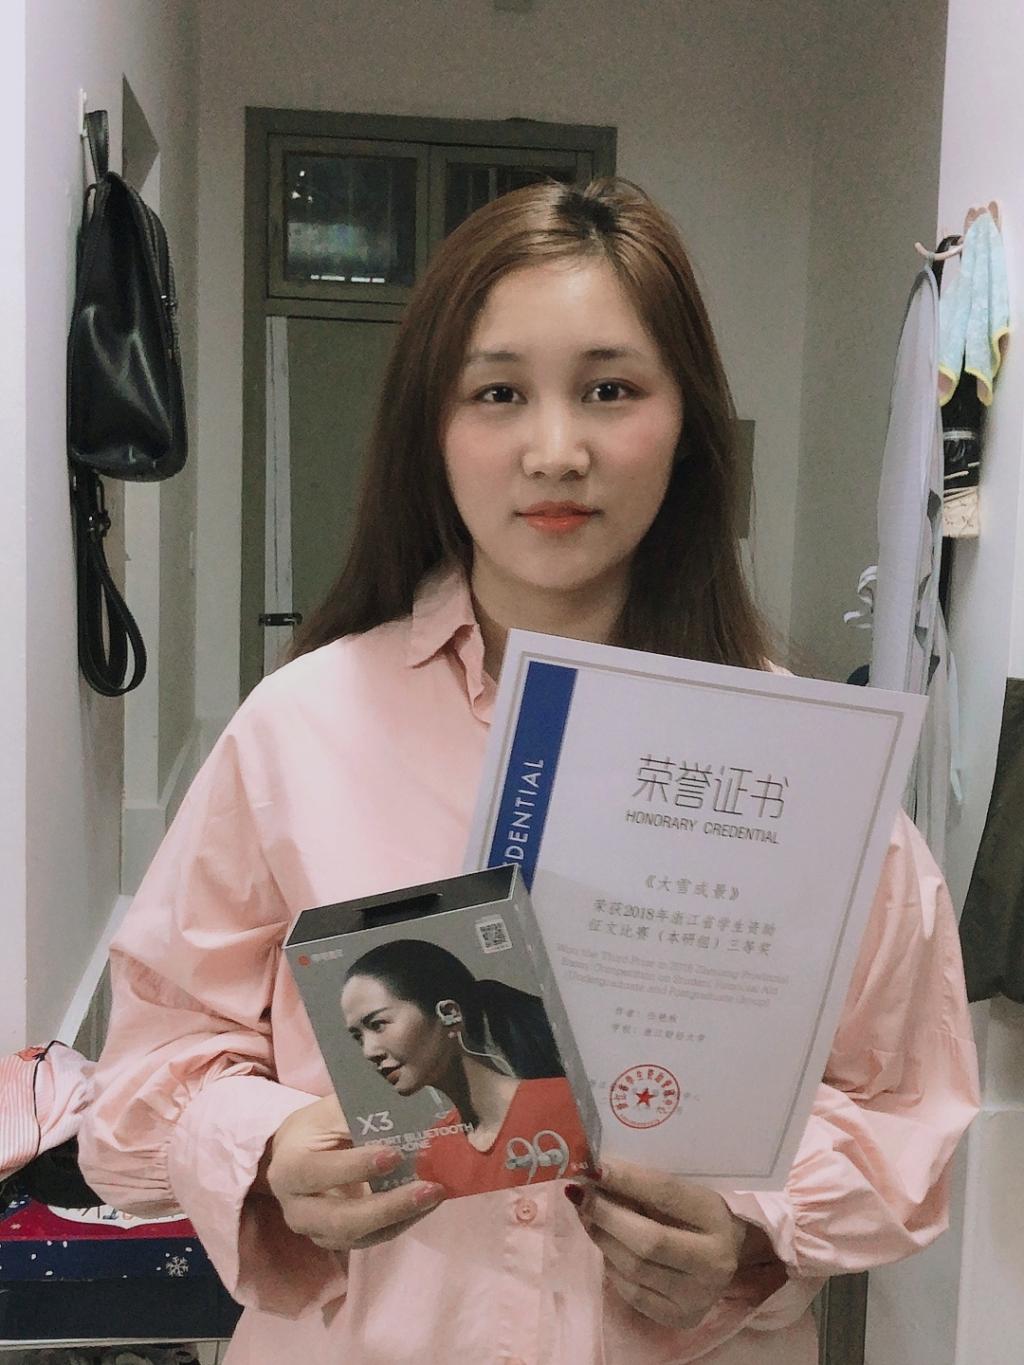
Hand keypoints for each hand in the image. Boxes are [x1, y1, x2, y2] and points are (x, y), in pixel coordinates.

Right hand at [259, 1094, 445, 1251]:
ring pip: (361, 1236)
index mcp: (289, 1169)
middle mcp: (298, 1209)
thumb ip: (358, 1113)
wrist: (297, 1154)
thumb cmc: (318, 1127)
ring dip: (402, 1217)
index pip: (317, 1172)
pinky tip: (427, 1203)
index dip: (355, 1167)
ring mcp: (318, 1231)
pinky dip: (403, 1221)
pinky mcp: (339, 1240)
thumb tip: (404, 1109)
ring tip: (436, 1194)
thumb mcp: (330, 1111)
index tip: (394, 1154)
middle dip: (388, 1207)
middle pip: (341, 1219)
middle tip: (429, 1188)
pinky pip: (373, 1239)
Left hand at [571, 1158, 775, 1329]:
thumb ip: (644, 1187)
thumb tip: (594, 1175)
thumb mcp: (682, 1194)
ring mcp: (697, 1296)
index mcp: (716, 1218)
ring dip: (602, 1238)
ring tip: (586, 1215)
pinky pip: (632, 1292)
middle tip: (579, 1194)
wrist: (728, 1261)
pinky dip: (612, 1266)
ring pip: (634, 1268)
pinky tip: (606, 1247)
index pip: (666, 1194)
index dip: (627, 1180)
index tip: (593, 1168)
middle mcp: (713, 1262)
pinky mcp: (679, 1318)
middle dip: (606, 1214)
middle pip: (648, 1240)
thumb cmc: (696, 1217)